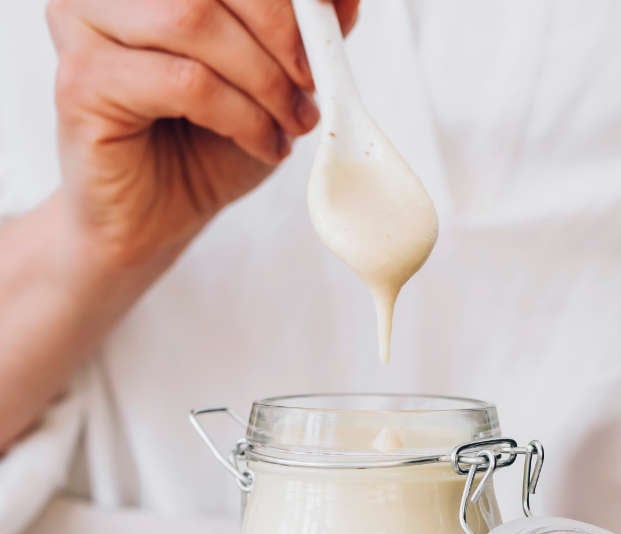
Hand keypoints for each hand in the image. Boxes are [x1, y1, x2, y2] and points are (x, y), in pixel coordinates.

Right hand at [46, 0, 359, 267]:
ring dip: (264, 78)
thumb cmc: (202, 145)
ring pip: (194, 19)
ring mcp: (81, 23)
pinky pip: (185, 82)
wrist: (151, 220)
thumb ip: (300, 32)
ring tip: (292, 120)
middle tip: (313, 81)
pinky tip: (264, 144)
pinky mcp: (81, 81)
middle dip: (282, 29)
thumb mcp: (270, 79)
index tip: (333, 18)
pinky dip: (241, 116)